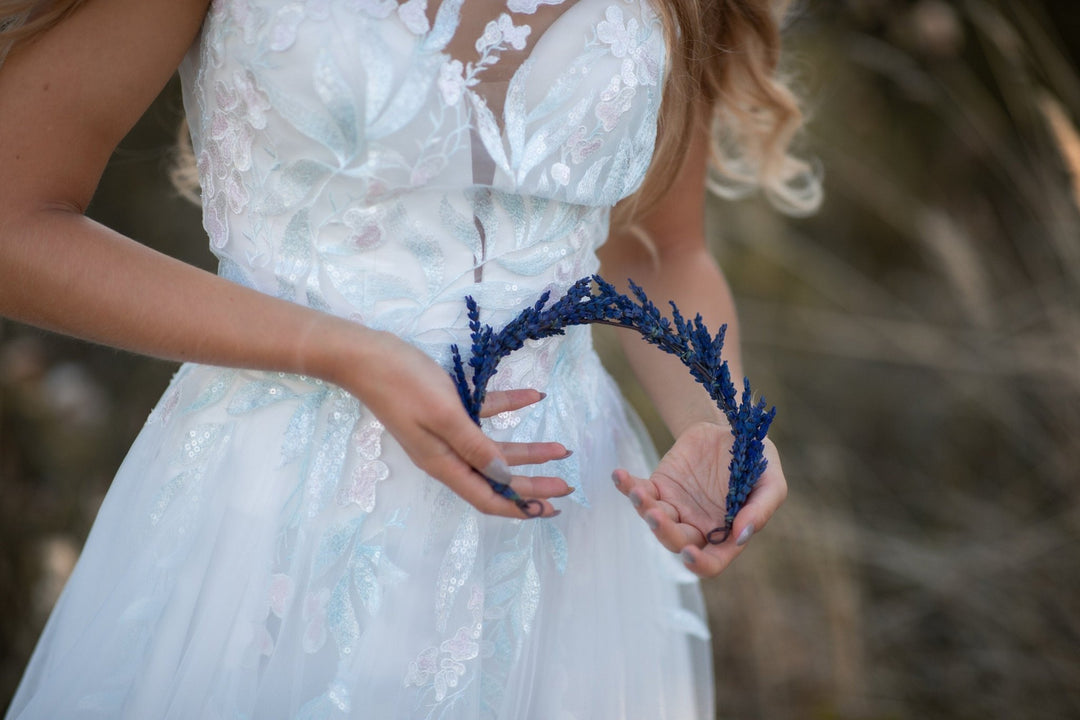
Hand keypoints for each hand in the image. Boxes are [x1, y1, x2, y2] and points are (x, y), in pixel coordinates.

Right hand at [335, 328, 571, 518]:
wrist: (366, 356)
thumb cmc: (404, 384)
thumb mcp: (445, 415)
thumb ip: (476, 447)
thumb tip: (504, 477)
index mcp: (444, 463)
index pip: (487, 497)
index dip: (519, 507)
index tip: (549, 509)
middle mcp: (447, 455)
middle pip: (496, 477)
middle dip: (532, 483)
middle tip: (566, 485)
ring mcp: (446, 433)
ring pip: (495, 449)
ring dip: (528, 450)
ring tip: (560, 448)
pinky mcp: (447, 409)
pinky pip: (484, 414)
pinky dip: (509, 407)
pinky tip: (533, 396)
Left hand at [611, 421, 786, 577]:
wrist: (733, 429)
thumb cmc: (757, 462)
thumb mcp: (771, 483)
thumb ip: (760, 511)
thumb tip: (741, 535)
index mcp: (725, 534)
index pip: (710, 563)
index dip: (699, 564)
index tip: (689, 553)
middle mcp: (696, 526)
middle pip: (676, 541)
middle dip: (665, 532)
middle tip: (657, 515)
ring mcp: (675, 507)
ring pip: (654, 518)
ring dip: (644, 508)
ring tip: (638, 493)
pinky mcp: (659, 485)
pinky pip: (639, 490)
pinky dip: (626, 485)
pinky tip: (619, 476)